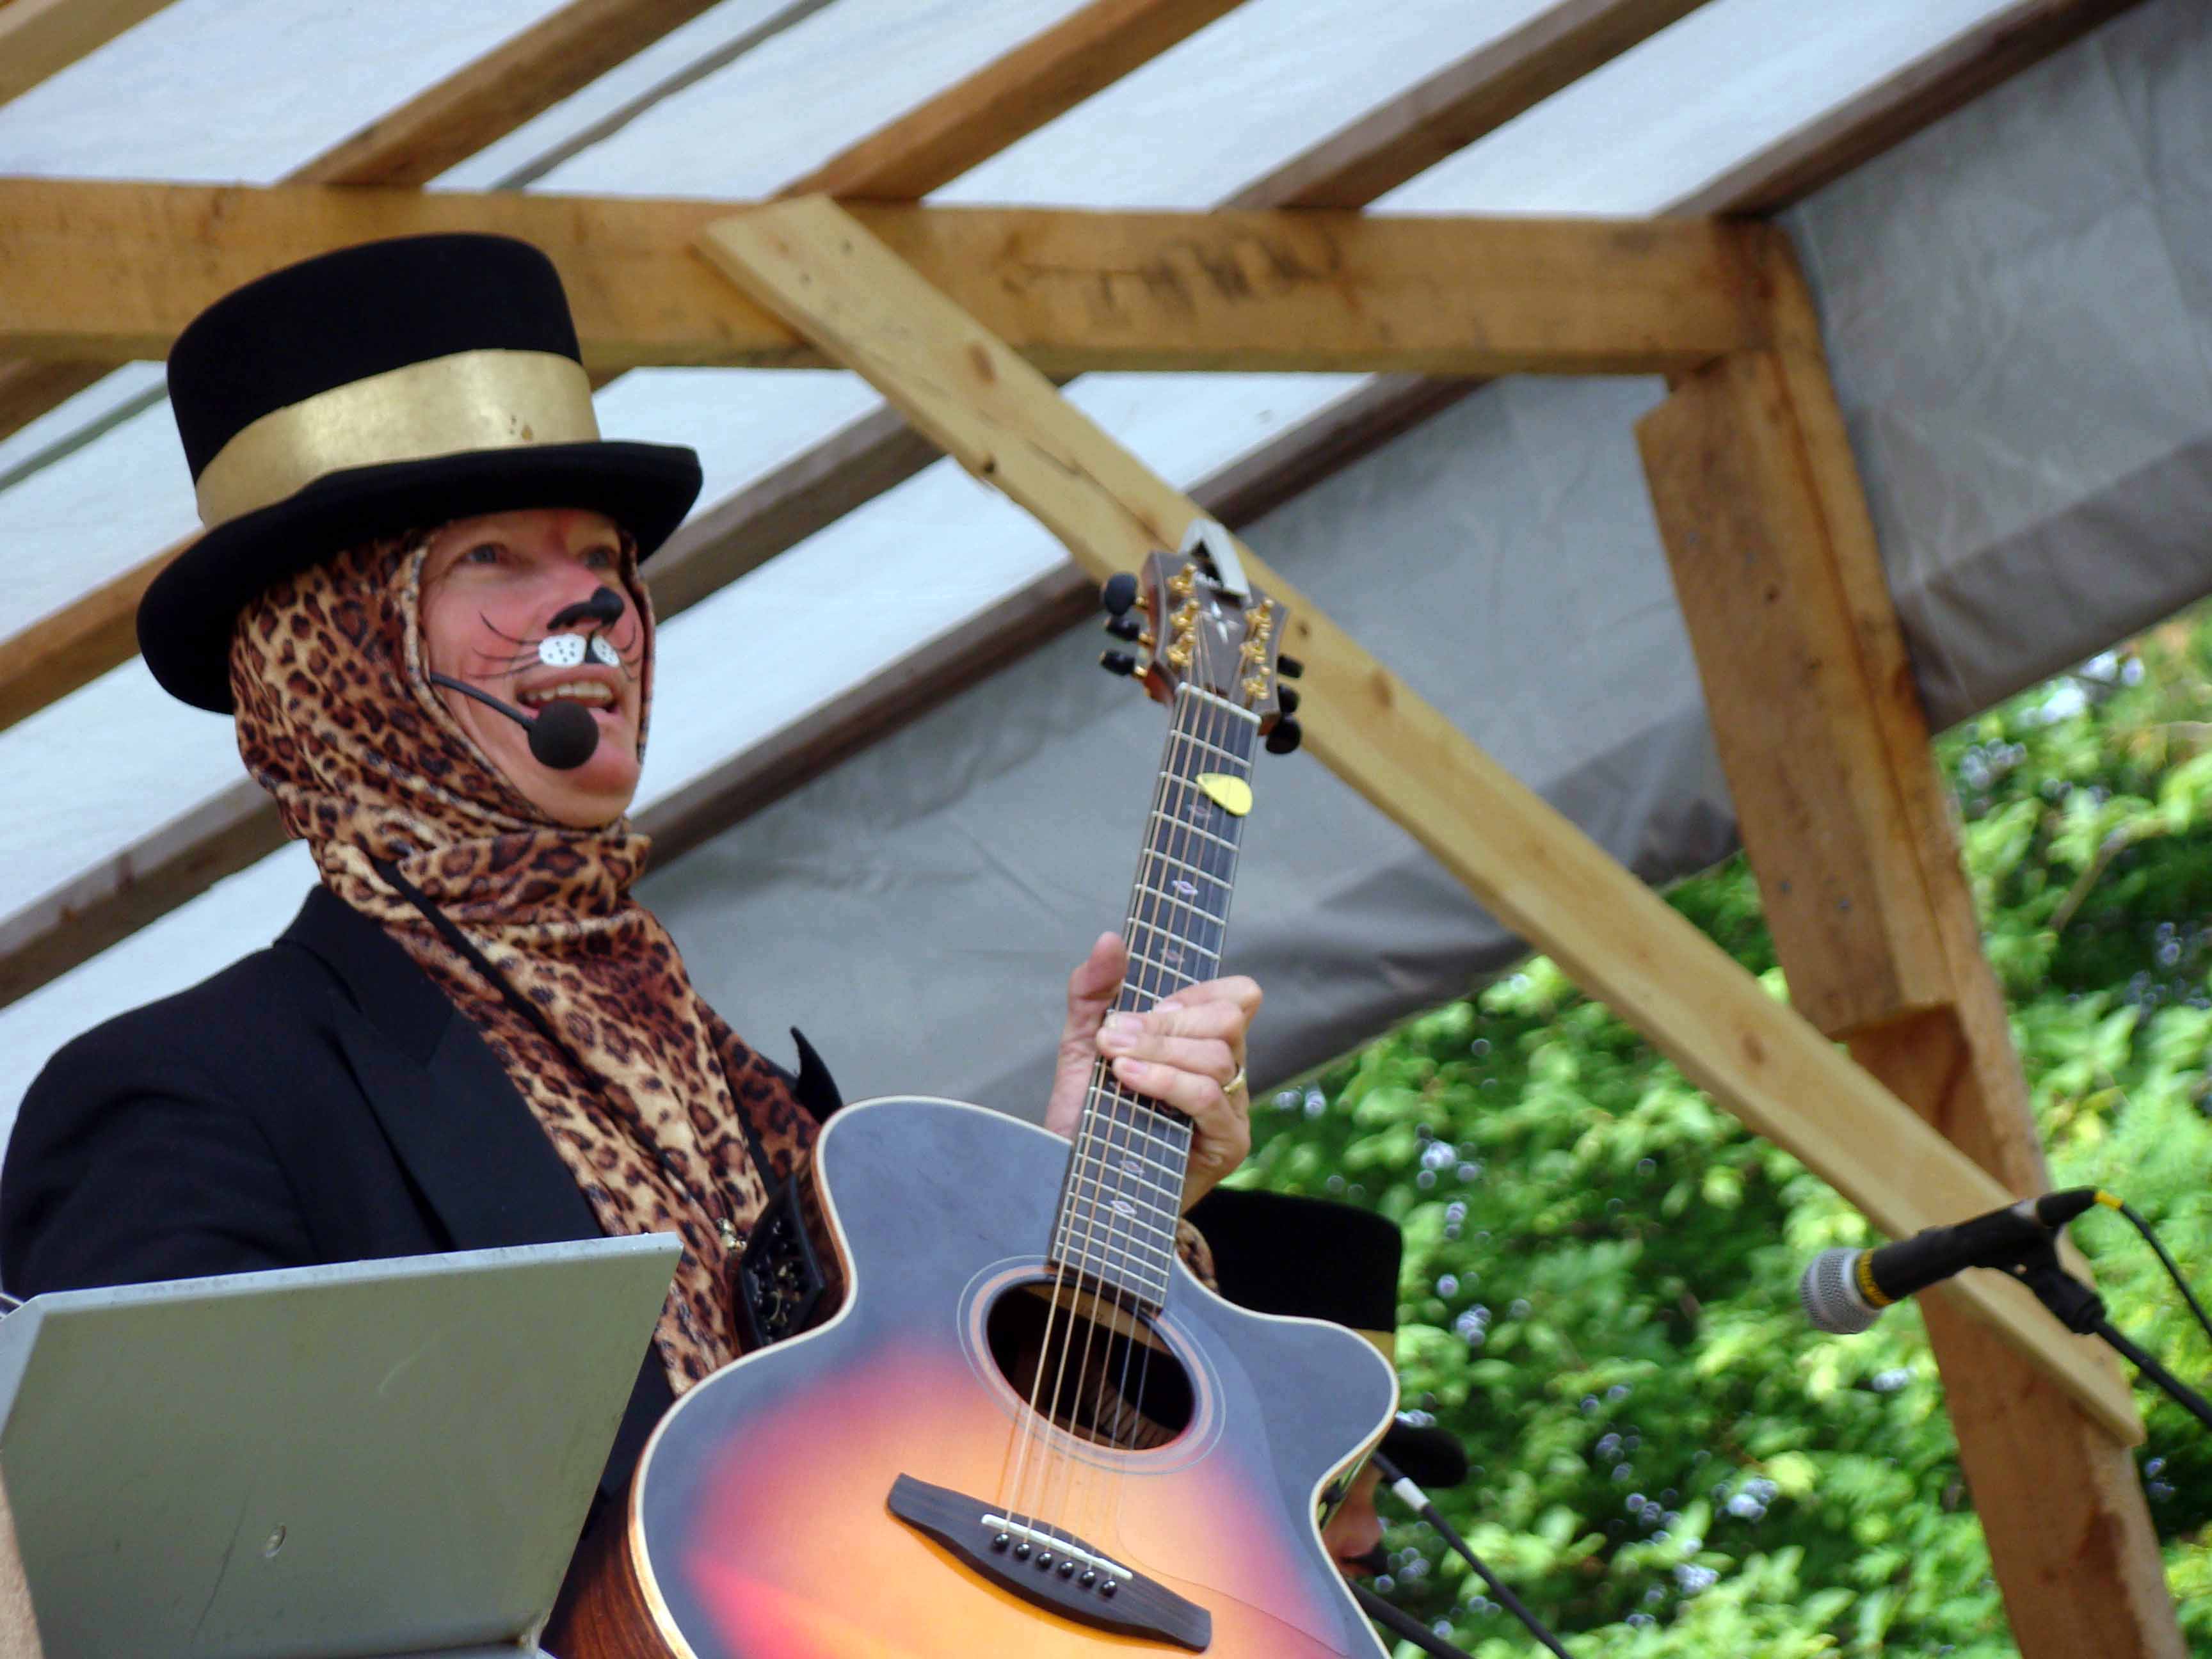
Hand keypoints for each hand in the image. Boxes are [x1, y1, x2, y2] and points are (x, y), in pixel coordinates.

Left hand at [1044, 932, 1260, 1210]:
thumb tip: (1112, 939)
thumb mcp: (1083, 1045)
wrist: (1071, 1183)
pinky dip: (1167, 1081)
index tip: (1150, 1005)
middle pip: (1229, 1021)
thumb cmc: (1086, 1117)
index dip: (1198, 991)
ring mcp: (1232, 1111)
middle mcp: (1228, 1074)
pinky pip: (1210, 1099)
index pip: (1238, 996)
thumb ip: (1094, 991)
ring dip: (1159, 1051)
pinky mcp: (1228, 1145)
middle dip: (1167, 1023)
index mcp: (1203, 1043)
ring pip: (1219, 1057)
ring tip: (1115, 1060)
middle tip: (1114, 1036)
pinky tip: (1130, 1079)